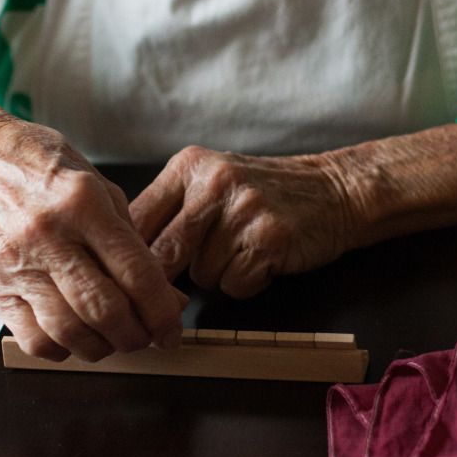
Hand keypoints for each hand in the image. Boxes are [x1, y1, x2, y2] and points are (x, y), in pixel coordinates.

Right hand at [0, 116, 185, 361]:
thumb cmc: (38, 167)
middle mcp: (48, 235)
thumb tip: (164, 296)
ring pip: (68, 331)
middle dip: (136, 335)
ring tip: (113, 339)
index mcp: (82, 205)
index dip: (161, 311)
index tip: (171, 329)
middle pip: (103, 309)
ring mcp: (16, 264)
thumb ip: (132, 241)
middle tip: (146, 337)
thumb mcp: (98, 186)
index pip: (134, 272)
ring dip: (101, 347)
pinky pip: (33, 338)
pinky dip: (62, 349)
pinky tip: (74, 337)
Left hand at [129, 146, 357, 298]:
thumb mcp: (211, 183)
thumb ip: (170, 210)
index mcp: (188, 166)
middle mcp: (213, 182)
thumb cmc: (263, 194)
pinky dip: (245, 283)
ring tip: (239, 253)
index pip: (137, 221)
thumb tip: (121, 258)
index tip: (133, 278)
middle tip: (173, 290)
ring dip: (216, 276)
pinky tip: (261, 261)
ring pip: (201, 275)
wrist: (335, 190)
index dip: (132, 258)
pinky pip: (234, 284)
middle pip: (164, 253)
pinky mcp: (269, 238)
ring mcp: (243, 209)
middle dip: (168, 279)